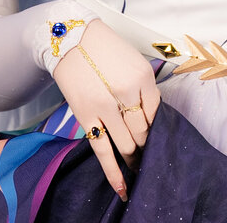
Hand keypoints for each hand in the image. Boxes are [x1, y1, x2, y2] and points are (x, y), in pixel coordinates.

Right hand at [52, 19, 159, 201]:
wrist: (69, 38)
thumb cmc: (103, 48)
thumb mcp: (132, 60)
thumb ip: (144, 86)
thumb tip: (150, 115)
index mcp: (143, 76)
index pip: (157, 112)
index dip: (157, 127)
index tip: (156, 135)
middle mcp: (127, 92)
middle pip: (143, 131)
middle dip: (146, 144)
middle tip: (147, 152)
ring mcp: (106, 106)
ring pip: (127, 144)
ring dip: (134, 157)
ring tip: (137, 166)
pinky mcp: (87, 116)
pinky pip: (103, 151)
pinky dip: (114, 172)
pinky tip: (122, 187)